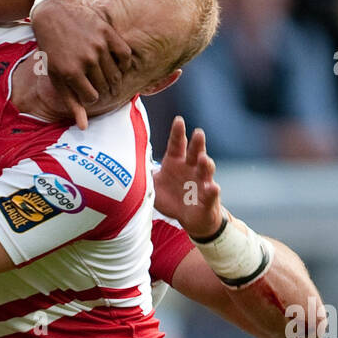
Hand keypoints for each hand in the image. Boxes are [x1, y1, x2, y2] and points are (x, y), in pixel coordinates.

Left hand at [29, 0, 131, 129]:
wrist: (54, 15)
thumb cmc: (53, 51)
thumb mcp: (57, 78)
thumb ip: (71, 103)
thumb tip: (84, 127)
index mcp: (70, 73)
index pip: (92, 97)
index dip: (90, 95)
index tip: (84, 87)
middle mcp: (85, 60)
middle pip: (105, 86)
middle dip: (101, 86)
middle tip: (94, 78)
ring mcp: (97, 45)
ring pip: (115, 73)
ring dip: (112, 76)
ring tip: (103, 71)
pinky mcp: (107, 32)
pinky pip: (125, 55)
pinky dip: (124, 62)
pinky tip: (117, 63)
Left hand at [154, 116, 223, 238]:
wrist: (190, 218)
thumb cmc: (172, 198)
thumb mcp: (154, 186)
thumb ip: (144, 176)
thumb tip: (126, 166)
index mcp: (176, 162)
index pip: (177, 144)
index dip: (178, 133)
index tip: (178, 120)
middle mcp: (191, 168)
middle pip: (195, 152)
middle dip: (197, 143)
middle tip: (198, 132)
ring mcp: (202, 182)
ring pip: (206, 169)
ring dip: (206, 164)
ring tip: (203, 159)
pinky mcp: (209, 198)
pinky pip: (211, 194)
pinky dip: (212, 190)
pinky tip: (212, 187)